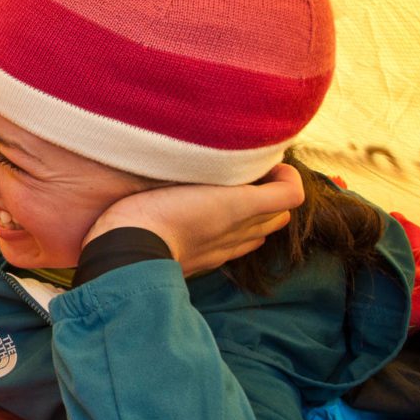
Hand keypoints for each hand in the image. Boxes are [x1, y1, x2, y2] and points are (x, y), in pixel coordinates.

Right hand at [84, 162, 304, 276]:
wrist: (128, 253)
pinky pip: (237, 249)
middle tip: (249, 178)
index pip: (291, 194)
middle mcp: (241, 230)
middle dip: (273, 194)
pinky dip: (237, 235)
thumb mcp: (181, 175)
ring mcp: (225, 250)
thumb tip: (226, 155)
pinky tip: (212, 223)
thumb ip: (210, 164)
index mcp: (241, 205)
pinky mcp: (208, 263)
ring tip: (232, 200)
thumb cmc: (151, 209)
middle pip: (281, 216)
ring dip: (257, 217)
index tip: (263, 164)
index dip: (285, 177)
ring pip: (261, 235)